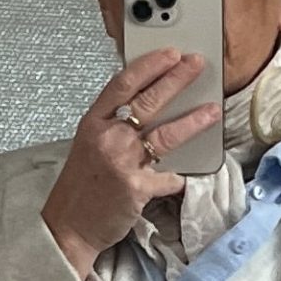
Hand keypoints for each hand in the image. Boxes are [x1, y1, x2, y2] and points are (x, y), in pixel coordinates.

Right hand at [41, 50, 221, 279]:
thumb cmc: (80, 187)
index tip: (170, 53)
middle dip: (177, 79)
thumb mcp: (88, 145)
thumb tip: (145, 109)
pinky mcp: (136, 189)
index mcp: (93, 123)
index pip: (124, 84)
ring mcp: (122, 163)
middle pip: (148, 101)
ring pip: (165, 135)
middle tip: (196, 65)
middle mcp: (107, 138)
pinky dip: (178, 178)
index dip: (150, 65)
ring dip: (193, 121)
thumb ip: (112, 125)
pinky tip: (184, 177)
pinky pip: (168, 178)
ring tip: (211, 111)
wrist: (70, 226)